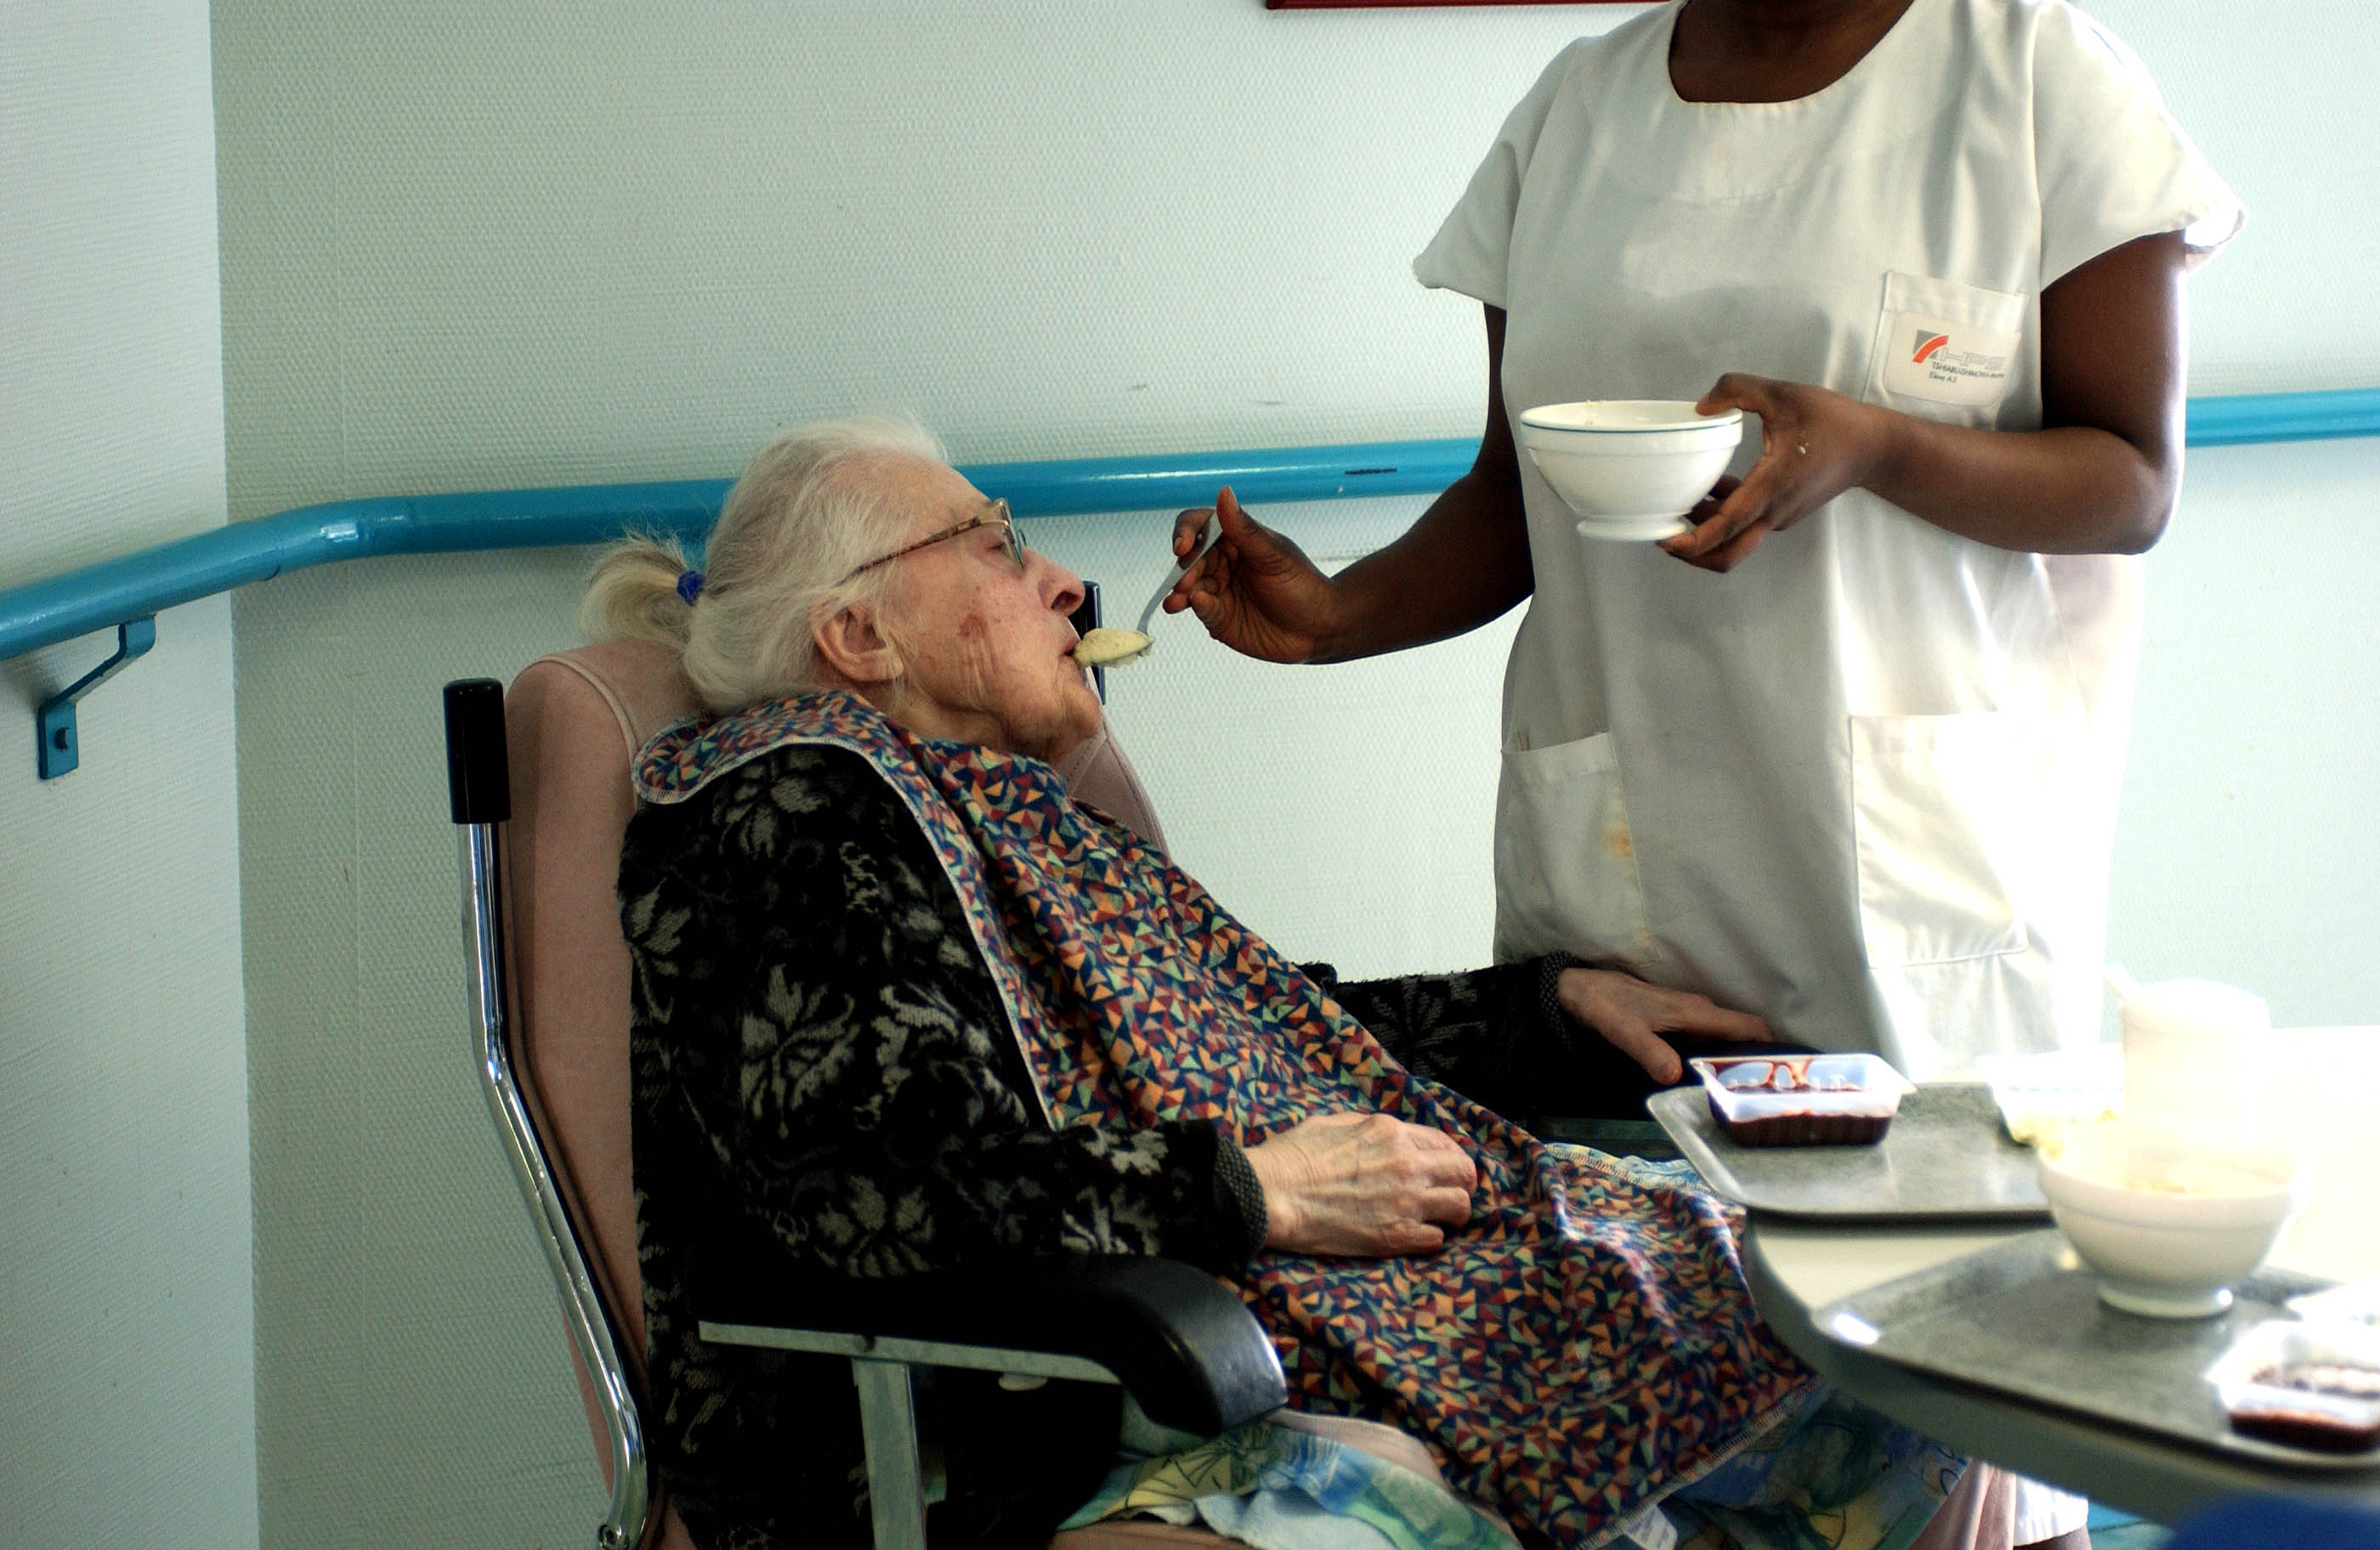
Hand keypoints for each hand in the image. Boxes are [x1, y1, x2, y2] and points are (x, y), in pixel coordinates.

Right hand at [1164, 487, 1340, 663]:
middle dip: (1183, 568)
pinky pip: (1202, 610)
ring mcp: (1219, 592)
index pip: (1198, 527)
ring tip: (1177, 600)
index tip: (1182, 546)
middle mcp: (1222, 564)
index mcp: (1234, 540)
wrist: (1320, 628)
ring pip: (1188, 586)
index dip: (1185, 533)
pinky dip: (1197, 607)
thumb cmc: (1302, 585)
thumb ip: (1245, 529)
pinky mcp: (1219, 618)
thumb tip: (1223, 492)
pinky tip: (1197, 605)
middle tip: (1185, 582)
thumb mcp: (1274, 555)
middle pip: (1189, 559)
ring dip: (1180, 591)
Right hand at [1244, 1111, 1476, 1255]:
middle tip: (1451, 1193)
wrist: (1271, 1194)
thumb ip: (1371, 1129)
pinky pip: (1436, 1240)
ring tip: (1438, 1218)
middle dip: (1462, 1183)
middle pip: (1464, 1173)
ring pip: (1460, 1207)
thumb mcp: (1336, 1123)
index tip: (1445, 1168)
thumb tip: (1387, 1138)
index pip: (1445, 1142)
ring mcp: (1405, 1202)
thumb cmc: (1293, 1156)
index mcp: (1391, 1132)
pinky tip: (1414, 1235)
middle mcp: (1407, 1164)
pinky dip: (1430, 1238)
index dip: (1449, 1157)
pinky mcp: (1395, 1237)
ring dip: (1452, 1213)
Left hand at [1556, 967, 1771, 1084]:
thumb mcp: (1624, 1032)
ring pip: (1724, 1040)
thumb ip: (1650, 1052)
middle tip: (1767, 1095)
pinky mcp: (1677, 1024)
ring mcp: (1689, 1017)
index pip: (1749, 1026)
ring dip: (1736, 1061)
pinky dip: (1715, 1058)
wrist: (1580, 990)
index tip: (1787, 1072)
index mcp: (1695, 1012)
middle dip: (1758, 1061)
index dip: (1772, 1045)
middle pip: (1742, 1036)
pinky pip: (1707, 1042)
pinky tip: (1711, 1081)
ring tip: (1745, 1094)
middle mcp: (1699, 1013)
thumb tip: (1676, 1076)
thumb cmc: (1605, 1006)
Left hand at [1660, 374, 1888, 572]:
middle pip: (1728, 553)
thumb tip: (1701, 407)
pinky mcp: (1783, 513)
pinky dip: (1724, 515)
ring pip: (1735, 539)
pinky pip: (1747, 523)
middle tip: (1664, 536)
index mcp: (1773, 487)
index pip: (1728, 525)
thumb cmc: (1833, 421)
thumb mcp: (1783, 394)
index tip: (1667, 542)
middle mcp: (1775, 510)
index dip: (1695, 540)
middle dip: (1692, 553)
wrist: (1874, 448)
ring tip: (1681, 502)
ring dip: (1707, 528)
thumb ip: (1738, 390)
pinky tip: (1712, 487)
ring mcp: (1779, 516)